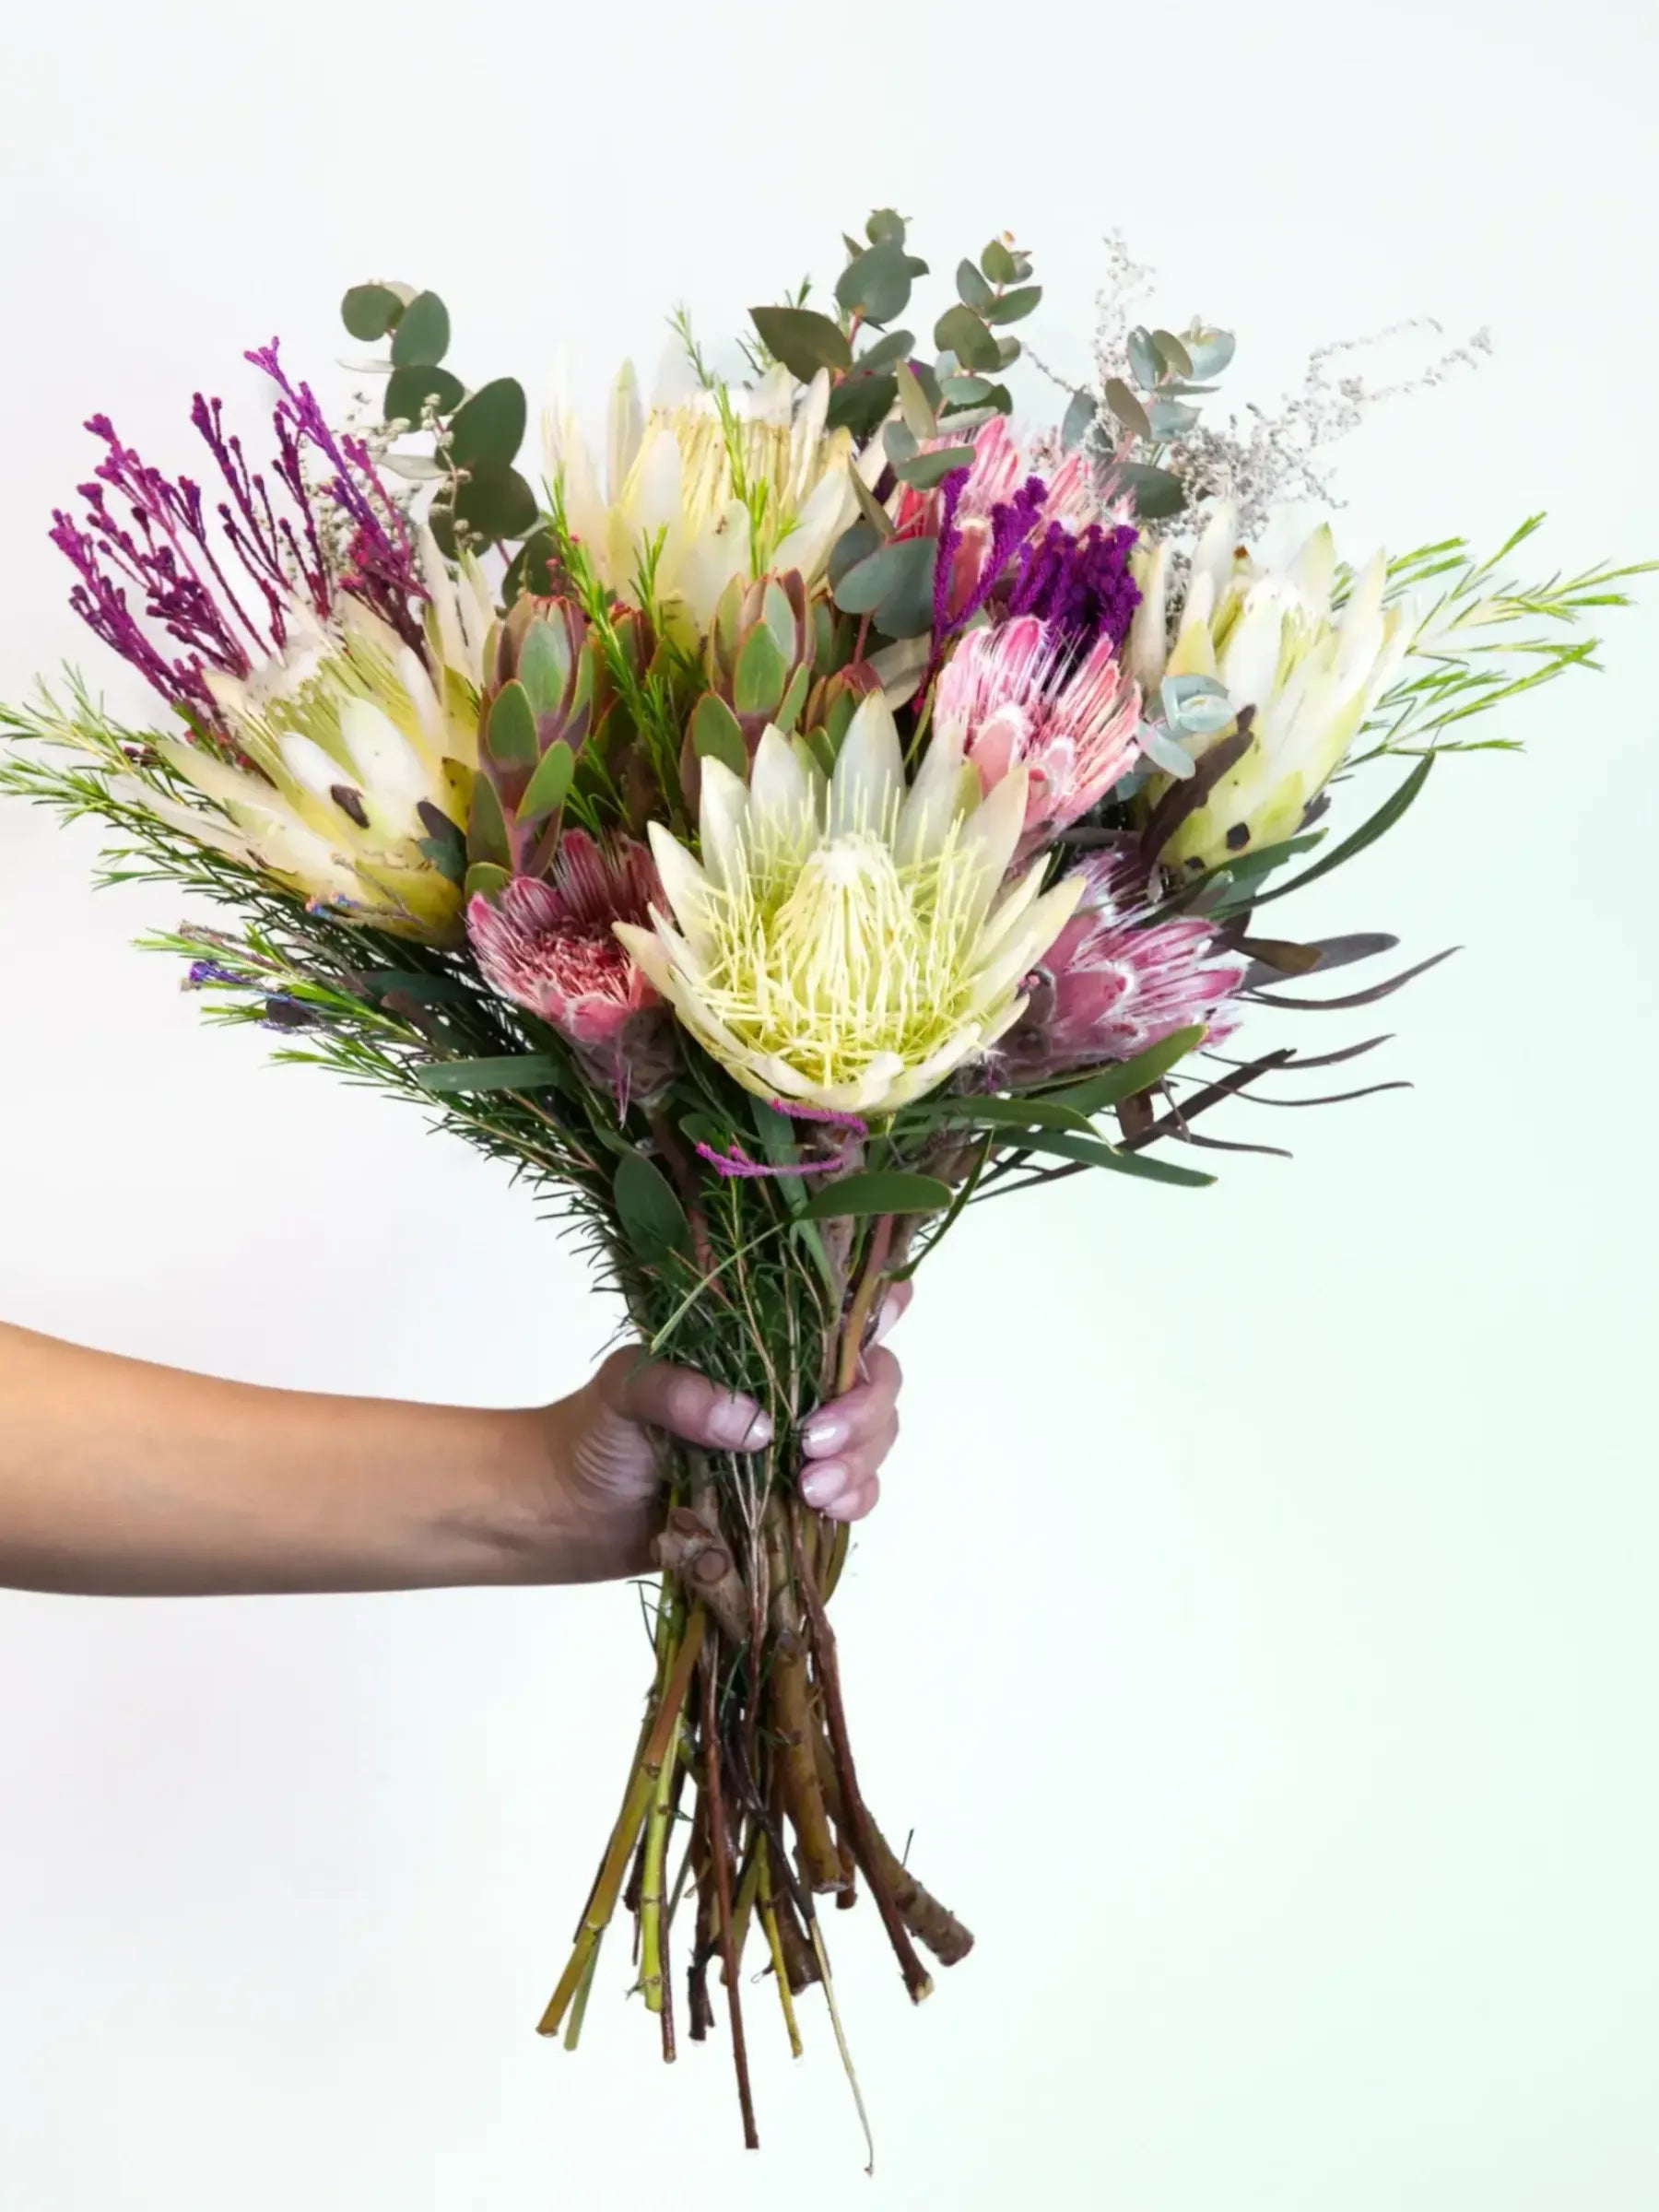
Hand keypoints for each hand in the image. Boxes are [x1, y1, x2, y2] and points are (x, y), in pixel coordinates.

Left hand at [550, 1285, 910, 1580]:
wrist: (569, 1514)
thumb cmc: (594, 1432)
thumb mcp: (625, 1390)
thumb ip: (680, 1392)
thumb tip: (756, 1427)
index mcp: (759, 1339)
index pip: (836, 1307)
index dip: (876, 1307)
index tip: (876, 1329)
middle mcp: (791, 1384)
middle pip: (875, 1377)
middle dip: (863, 1410)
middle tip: (813, 1444)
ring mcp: (799, 1443)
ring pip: (876, 1437)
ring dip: (860, 1461)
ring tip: (810, 1490)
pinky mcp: (796, 1500)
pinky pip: (857, 1494)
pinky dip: (856, 1499)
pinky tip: (825, 1509)